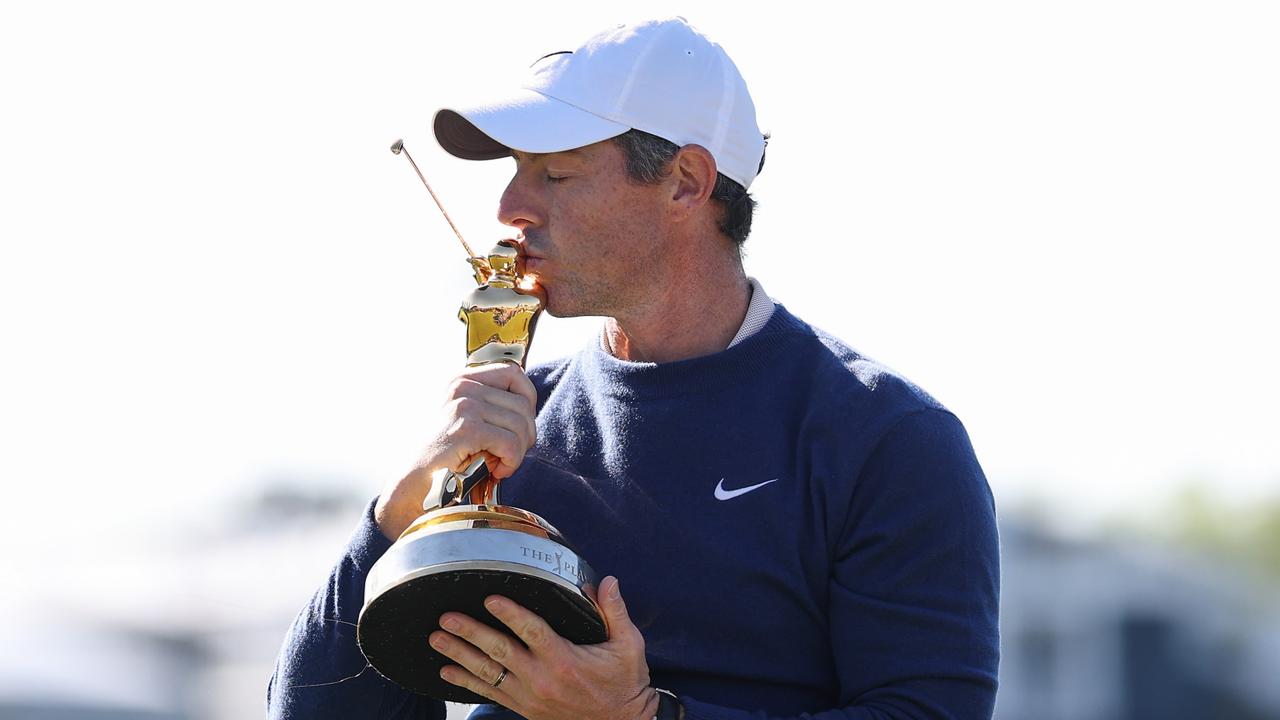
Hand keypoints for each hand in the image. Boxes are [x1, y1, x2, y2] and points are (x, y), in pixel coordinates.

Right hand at [374, 362, 537, 538]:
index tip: (519, 426)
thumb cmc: (447, 457)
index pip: (514, 374)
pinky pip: (511, 444)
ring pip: (521, 425)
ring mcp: (465, 407)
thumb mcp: (469, 420)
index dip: (527, 401)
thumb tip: (530, 409)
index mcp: (464, 380)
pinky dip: (511, 462)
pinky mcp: (468, 430)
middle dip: (525, 435)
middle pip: (523, 404)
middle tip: (508, 455)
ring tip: (498, 464)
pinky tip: (495, 471)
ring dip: (517, 452)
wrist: (416, 485)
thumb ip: (494, 406)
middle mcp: (464, 387)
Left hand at [430, 576, 657, 719]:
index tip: (490, 598)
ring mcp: (530, 696)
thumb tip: (607, 581)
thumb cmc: (625, 683)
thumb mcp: (629, 646)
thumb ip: (615, 611)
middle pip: (499, 651)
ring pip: (488, 673)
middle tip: (447, 617)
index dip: (510, 613)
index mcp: (565, 659)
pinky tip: (446, 673)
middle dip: (470, 633)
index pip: (532, 631)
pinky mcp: (524, 707)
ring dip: (460, 655)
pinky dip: (466, 683)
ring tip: (437, 639)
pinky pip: (491, 693)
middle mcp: (542, 678)